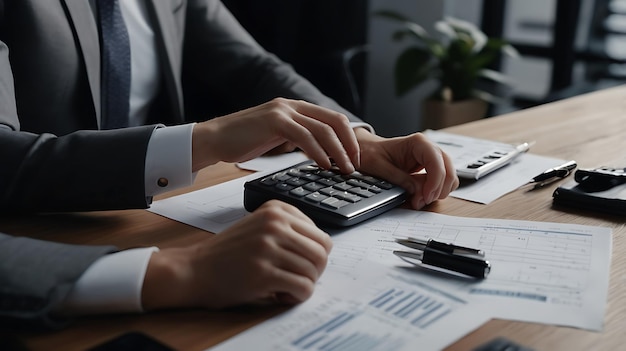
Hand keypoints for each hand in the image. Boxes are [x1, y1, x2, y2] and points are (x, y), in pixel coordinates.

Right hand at [141, 200, 332, 309]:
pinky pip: (303, 287)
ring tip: (284, 286)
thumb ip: (290, 231)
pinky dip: (297, 296)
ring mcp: (268, 247)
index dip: (315, 256)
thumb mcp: (260, 226)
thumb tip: (324, 251)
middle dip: (315, 272)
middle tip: (296, 278)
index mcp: (276, 209)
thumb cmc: (229, 253)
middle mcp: (274, 224)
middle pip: (322, 252)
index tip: (297, 263)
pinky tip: (280, 295)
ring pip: (314, 271)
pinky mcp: (263, 273)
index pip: (322, 235)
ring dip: (304, 285)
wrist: (195, 269)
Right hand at [191, 98, 359, 172]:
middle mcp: (292, 105)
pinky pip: (304, 136)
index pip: (332, 118)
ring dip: (338, 151)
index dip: (348, 138)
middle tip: (354, 164)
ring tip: (343, 169)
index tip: (354, 157)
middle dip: (349, 144)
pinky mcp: (274, 122)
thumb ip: (296, 136)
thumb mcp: (276, 135)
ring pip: (323, 129)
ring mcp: (283, 112)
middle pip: (334, 120)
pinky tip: (324, 165)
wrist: (214, 139)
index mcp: (295, 108)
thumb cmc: (242, 141)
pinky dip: (318, 152)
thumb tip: (319, 150)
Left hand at [355, 128, 458, 208]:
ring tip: (418, 200)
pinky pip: (442, 183)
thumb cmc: (371, 154)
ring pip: (449, 178)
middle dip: (437, 189)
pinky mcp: (430, 169)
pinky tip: (420, 196)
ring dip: (437, 192)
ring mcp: (432, 159)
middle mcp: (428, 149)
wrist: (368, 152)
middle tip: (420, 201)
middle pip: (448, 170)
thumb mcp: (379, 166)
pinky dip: (435, 192)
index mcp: (417, 143)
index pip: (437, 161)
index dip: (435, 181)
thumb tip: (418, 192)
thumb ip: (399, 178)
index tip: (425, 196)